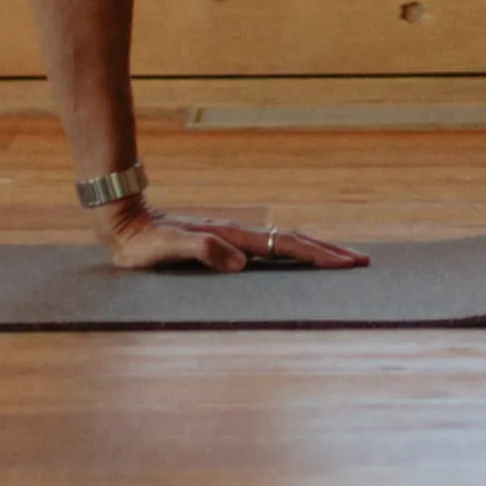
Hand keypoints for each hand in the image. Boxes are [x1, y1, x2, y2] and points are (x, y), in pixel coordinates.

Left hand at [102, 197, 372, 277]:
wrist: (123, 222)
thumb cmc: (140, 243)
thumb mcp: (164, 250)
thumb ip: (199, 251)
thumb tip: (239, 263)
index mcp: (230, 238)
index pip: (283, 247)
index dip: (316, 255)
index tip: (346, 263)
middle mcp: (237, 235)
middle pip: (292, 241)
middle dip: (328, 252)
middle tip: (361, 262)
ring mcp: (233, 238)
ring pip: (283, 243)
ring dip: (314, 250)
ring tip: (341, 259)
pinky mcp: (225, 244)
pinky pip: (268, 248)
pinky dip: (293, 252)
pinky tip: (297, 260)